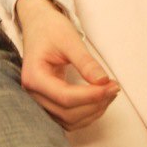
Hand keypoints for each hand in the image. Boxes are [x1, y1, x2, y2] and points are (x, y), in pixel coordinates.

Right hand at [15, 0, 119, 130]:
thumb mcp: (69, 40)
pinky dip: (86, 114)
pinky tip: (99, 99)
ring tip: (109, 92)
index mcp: (34, 76)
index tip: (111, 85)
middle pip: (67, 113)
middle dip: (95, 103)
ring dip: (92, 111)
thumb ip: (85, 62)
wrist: (38, 25)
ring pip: (69, 121)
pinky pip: (68, 119)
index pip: (65, 97)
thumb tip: (103, 82)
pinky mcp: (48, 103)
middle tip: (114, 87)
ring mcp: (39, 100)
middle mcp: (32, 93)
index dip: (91, 96)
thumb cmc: (51, 29)